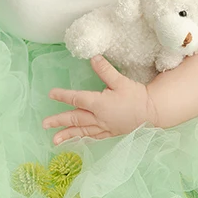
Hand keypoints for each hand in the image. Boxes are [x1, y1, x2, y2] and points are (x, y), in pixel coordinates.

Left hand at [42, 56, 158, 144]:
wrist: (153, 113)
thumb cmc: (137, 96)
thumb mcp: (121, 81)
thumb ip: (106, 70)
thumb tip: (93, 57)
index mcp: (99, 103)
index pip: (77, 99)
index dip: (63, 96)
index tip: (51, 94)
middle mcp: (99, 117)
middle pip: (75, 118)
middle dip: (59, 121)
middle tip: (45, 124)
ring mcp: (105, 127)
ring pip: (83, 131)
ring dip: (68, 134)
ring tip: (54, 140)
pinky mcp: (111, 132)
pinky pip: (94, 137)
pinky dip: (84, 138)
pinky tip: (79, 140)